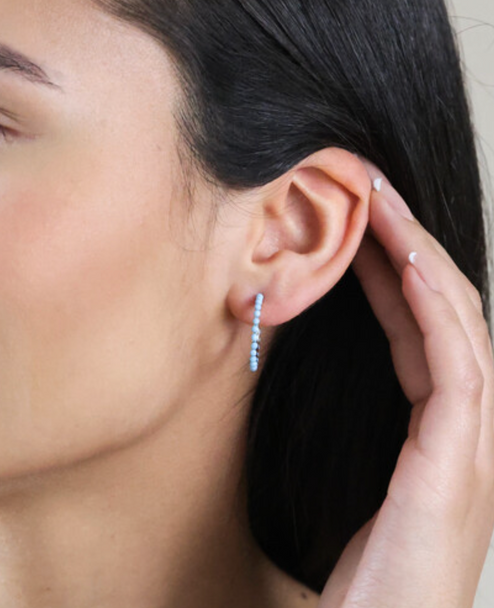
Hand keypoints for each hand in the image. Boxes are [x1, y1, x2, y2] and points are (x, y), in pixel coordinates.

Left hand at [319, 159, 493, 606]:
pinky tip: (412, 262)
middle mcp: (463, 435)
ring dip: (424, 261)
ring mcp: (470, 452)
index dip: (392, 276)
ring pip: (458, 329)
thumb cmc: (358, 583)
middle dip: (410, 249)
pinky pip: (458, 370)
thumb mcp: (342, 488)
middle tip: (372, 191)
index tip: (360, 227)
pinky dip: (439, 311)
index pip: (418, 334)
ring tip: (387, 205)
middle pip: (444, 317)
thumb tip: (290, 377)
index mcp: (435, 437)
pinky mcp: (458, 469)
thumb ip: (341, 435)